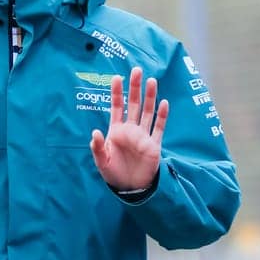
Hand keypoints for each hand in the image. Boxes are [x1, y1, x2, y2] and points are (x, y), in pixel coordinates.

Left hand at [90, 65, 168, 192]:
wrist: (130, 188)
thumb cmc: (114, 174)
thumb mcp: (102, 162)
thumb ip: (98, 148)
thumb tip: (95, 133)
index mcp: (116, 131)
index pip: (117, 107)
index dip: (117, 93)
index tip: (116, 77)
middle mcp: (131, 130)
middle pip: (134, 104)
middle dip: (135, 88)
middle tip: (137, 71)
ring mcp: (143, 136)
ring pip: (148, 112)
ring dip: (150, 97)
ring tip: (152, 81)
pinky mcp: (154, 144)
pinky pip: (159, 128)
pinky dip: (162, 116)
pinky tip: (164, 103)